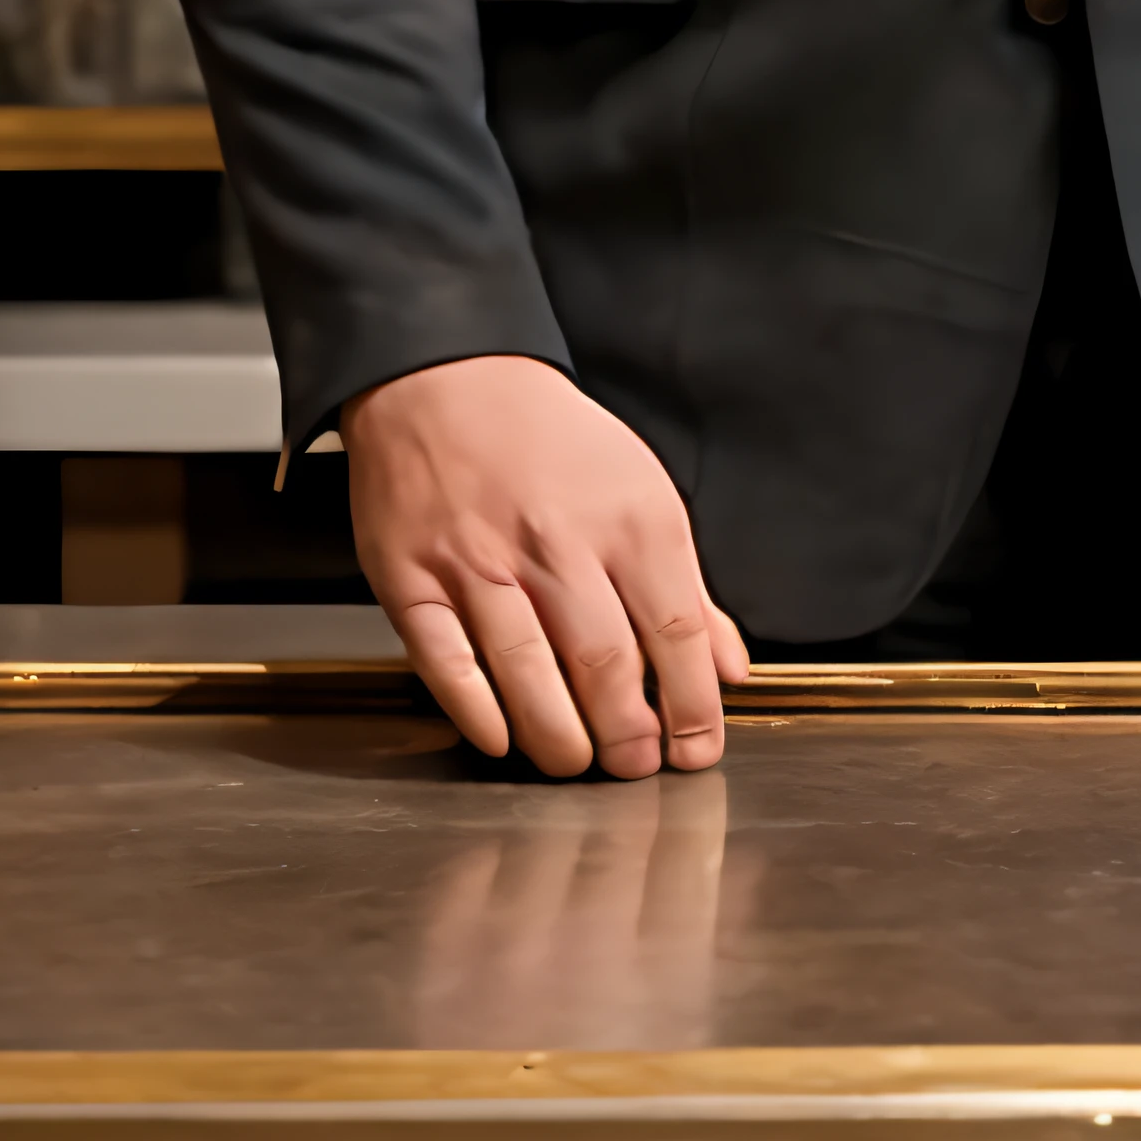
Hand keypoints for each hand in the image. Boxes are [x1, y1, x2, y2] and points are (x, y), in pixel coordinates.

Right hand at [340, 352, 750, 780]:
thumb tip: (726, 667)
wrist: (447, 375)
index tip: (696, 747)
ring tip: (576, 759)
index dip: (694, 708)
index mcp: (626, 515)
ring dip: (561, 740)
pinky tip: (502, 737)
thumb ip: (686, 586)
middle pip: (605, 667)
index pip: (676, 633)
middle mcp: (556, 540)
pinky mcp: (414, 579)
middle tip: (634, 765)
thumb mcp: (638, 489)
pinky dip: (480, 715)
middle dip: (628, 738)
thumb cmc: (547, 439)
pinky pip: (450, 666)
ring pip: (529, 678)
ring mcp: (479, 562)